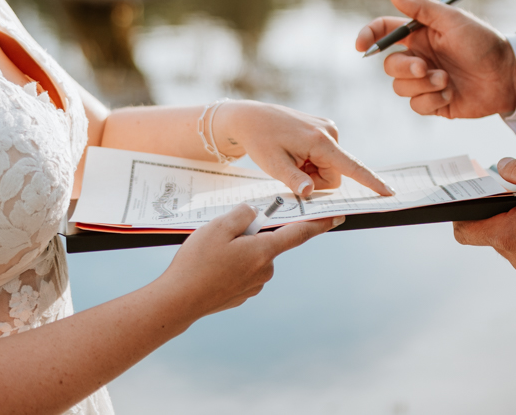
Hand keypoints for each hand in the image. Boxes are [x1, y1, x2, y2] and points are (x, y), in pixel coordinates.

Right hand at [154, 203, 339, 318]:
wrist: (178, 301)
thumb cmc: (197, 262)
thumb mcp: (218, 227)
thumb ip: (242, 214)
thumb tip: (253, 214)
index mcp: (263, 251)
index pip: (298, 233)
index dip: (318, 223)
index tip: (336, 217)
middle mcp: (265, 270)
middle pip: (267, 242)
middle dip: (250, 233)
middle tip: (222, 235)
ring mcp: (254, 286)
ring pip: (253, 257)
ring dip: (239, 250)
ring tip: (210, 254)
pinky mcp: (242, 296)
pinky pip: (242, 272)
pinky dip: (231, 266)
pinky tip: (210, 269)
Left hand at [213, 101, 393, 196]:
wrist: (251, 117)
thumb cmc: (261, 140)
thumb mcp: (273, 165)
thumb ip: (294, 180)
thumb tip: (310, 192)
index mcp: (320, 141)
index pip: (350, 167)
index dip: (370, 182)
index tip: (388, 192)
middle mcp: (330, 132)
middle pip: (335, 174)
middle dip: (316, 180)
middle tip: (291, 169)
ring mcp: (328, 128)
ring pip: (330, 167)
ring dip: (312, 170)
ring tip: (291, 157)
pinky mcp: (324, 129)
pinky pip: (326, 156)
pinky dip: (312, 160)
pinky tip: (295, 151)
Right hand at [357, 0, 515, 118]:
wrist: (507, 76)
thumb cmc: (484, 43)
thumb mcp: (453, 20)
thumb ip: (422, 8)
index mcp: (420, 35)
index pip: (385, 32)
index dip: (368, 35)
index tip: (362, 45)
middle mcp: (419, 57)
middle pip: (390, 65)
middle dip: (404, 68)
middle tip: (424, 68)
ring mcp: (426, 81)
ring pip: (400, 88)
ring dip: (423, 85)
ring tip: (447, 81)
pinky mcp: (434, 102)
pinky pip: (417, 105)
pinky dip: (432, 101)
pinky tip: (451, 95)